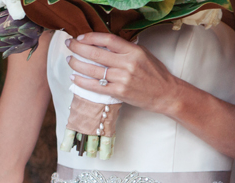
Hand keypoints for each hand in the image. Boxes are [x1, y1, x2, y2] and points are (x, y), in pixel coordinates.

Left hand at [66, 33, 182, 115]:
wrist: (165, 94)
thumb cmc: (155, 74)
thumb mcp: (143, 55)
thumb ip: (125, 49)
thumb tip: (104, 44)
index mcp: (134, 51)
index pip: (108, 40)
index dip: (92, 37)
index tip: (81, 37)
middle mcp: (127, 64)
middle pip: (97, 53)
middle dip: (79, 48)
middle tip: (69, 45)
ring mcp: (122, 79)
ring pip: (93, 70)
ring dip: (77, 64)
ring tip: (69, 60)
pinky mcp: (119, 92)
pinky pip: (96, 86)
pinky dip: (82, 82)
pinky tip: (74, 78)